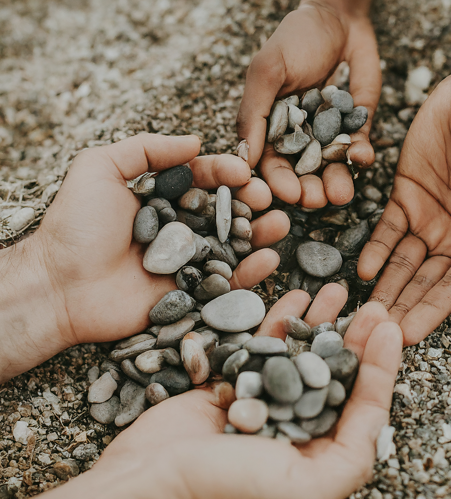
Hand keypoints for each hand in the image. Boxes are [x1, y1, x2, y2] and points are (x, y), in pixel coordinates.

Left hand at [0, 133, 289, 381]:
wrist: (60, 286)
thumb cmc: (76, 226)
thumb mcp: (100, 169)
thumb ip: (145, 149)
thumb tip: (194, 141)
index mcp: (161, 199)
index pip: (202, 181)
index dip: (225, 174)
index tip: (243, 171)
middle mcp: (178, 229)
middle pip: (223, 213)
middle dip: (249, 203)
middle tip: (268, 197)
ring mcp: (185, 263)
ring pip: (232, 247)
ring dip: (259, 235)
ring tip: (279, 224)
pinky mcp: (190, 294)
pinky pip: (226, 283)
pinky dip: (250, 272)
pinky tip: (268, 259)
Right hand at [13, 287, 401, 498]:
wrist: (151, 478)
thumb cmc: (225, 490)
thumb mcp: (304, 489)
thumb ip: (349, 459)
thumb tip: (380, 414)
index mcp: (318, 454)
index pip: (361, 405)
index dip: (380, 366)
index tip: (389, 327)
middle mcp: (295, 425)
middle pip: (335, 374)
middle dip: (356, 338)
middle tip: (372, 305)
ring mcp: (264, 398)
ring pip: (302, 353)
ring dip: (322, 322)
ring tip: (338, 291)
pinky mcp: (235, 380)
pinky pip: (265, 344)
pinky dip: (281, 320)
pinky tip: (296, 297)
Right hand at [237, 0, 380, 206]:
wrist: (338, 15)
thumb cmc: (295, 40)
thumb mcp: (267, 71)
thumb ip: (255, 113)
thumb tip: (245, 160)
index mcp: (272, 130)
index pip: (272, 165)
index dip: (279, 182)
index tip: (290, 194)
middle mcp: (299, 138)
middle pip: (302, 174)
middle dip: (309, 190)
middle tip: (318, 200)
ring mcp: (327, 135)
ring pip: (331, 169)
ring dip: (336, 183)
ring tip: (342, 194)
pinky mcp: (354, 127)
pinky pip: (357, 148)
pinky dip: (361, 156)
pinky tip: (363, 158)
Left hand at [358, 17, 450, 344]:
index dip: (432, 311)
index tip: (407, 336)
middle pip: (424, 280)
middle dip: (401, 307)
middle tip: (374, 332)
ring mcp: (428, 217)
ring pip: (402, 261)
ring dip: (384, 286)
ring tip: (363, 309)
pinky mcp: (404, 196)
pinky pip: (386, 230)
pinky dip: (375, 249)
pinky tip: (363, 270)